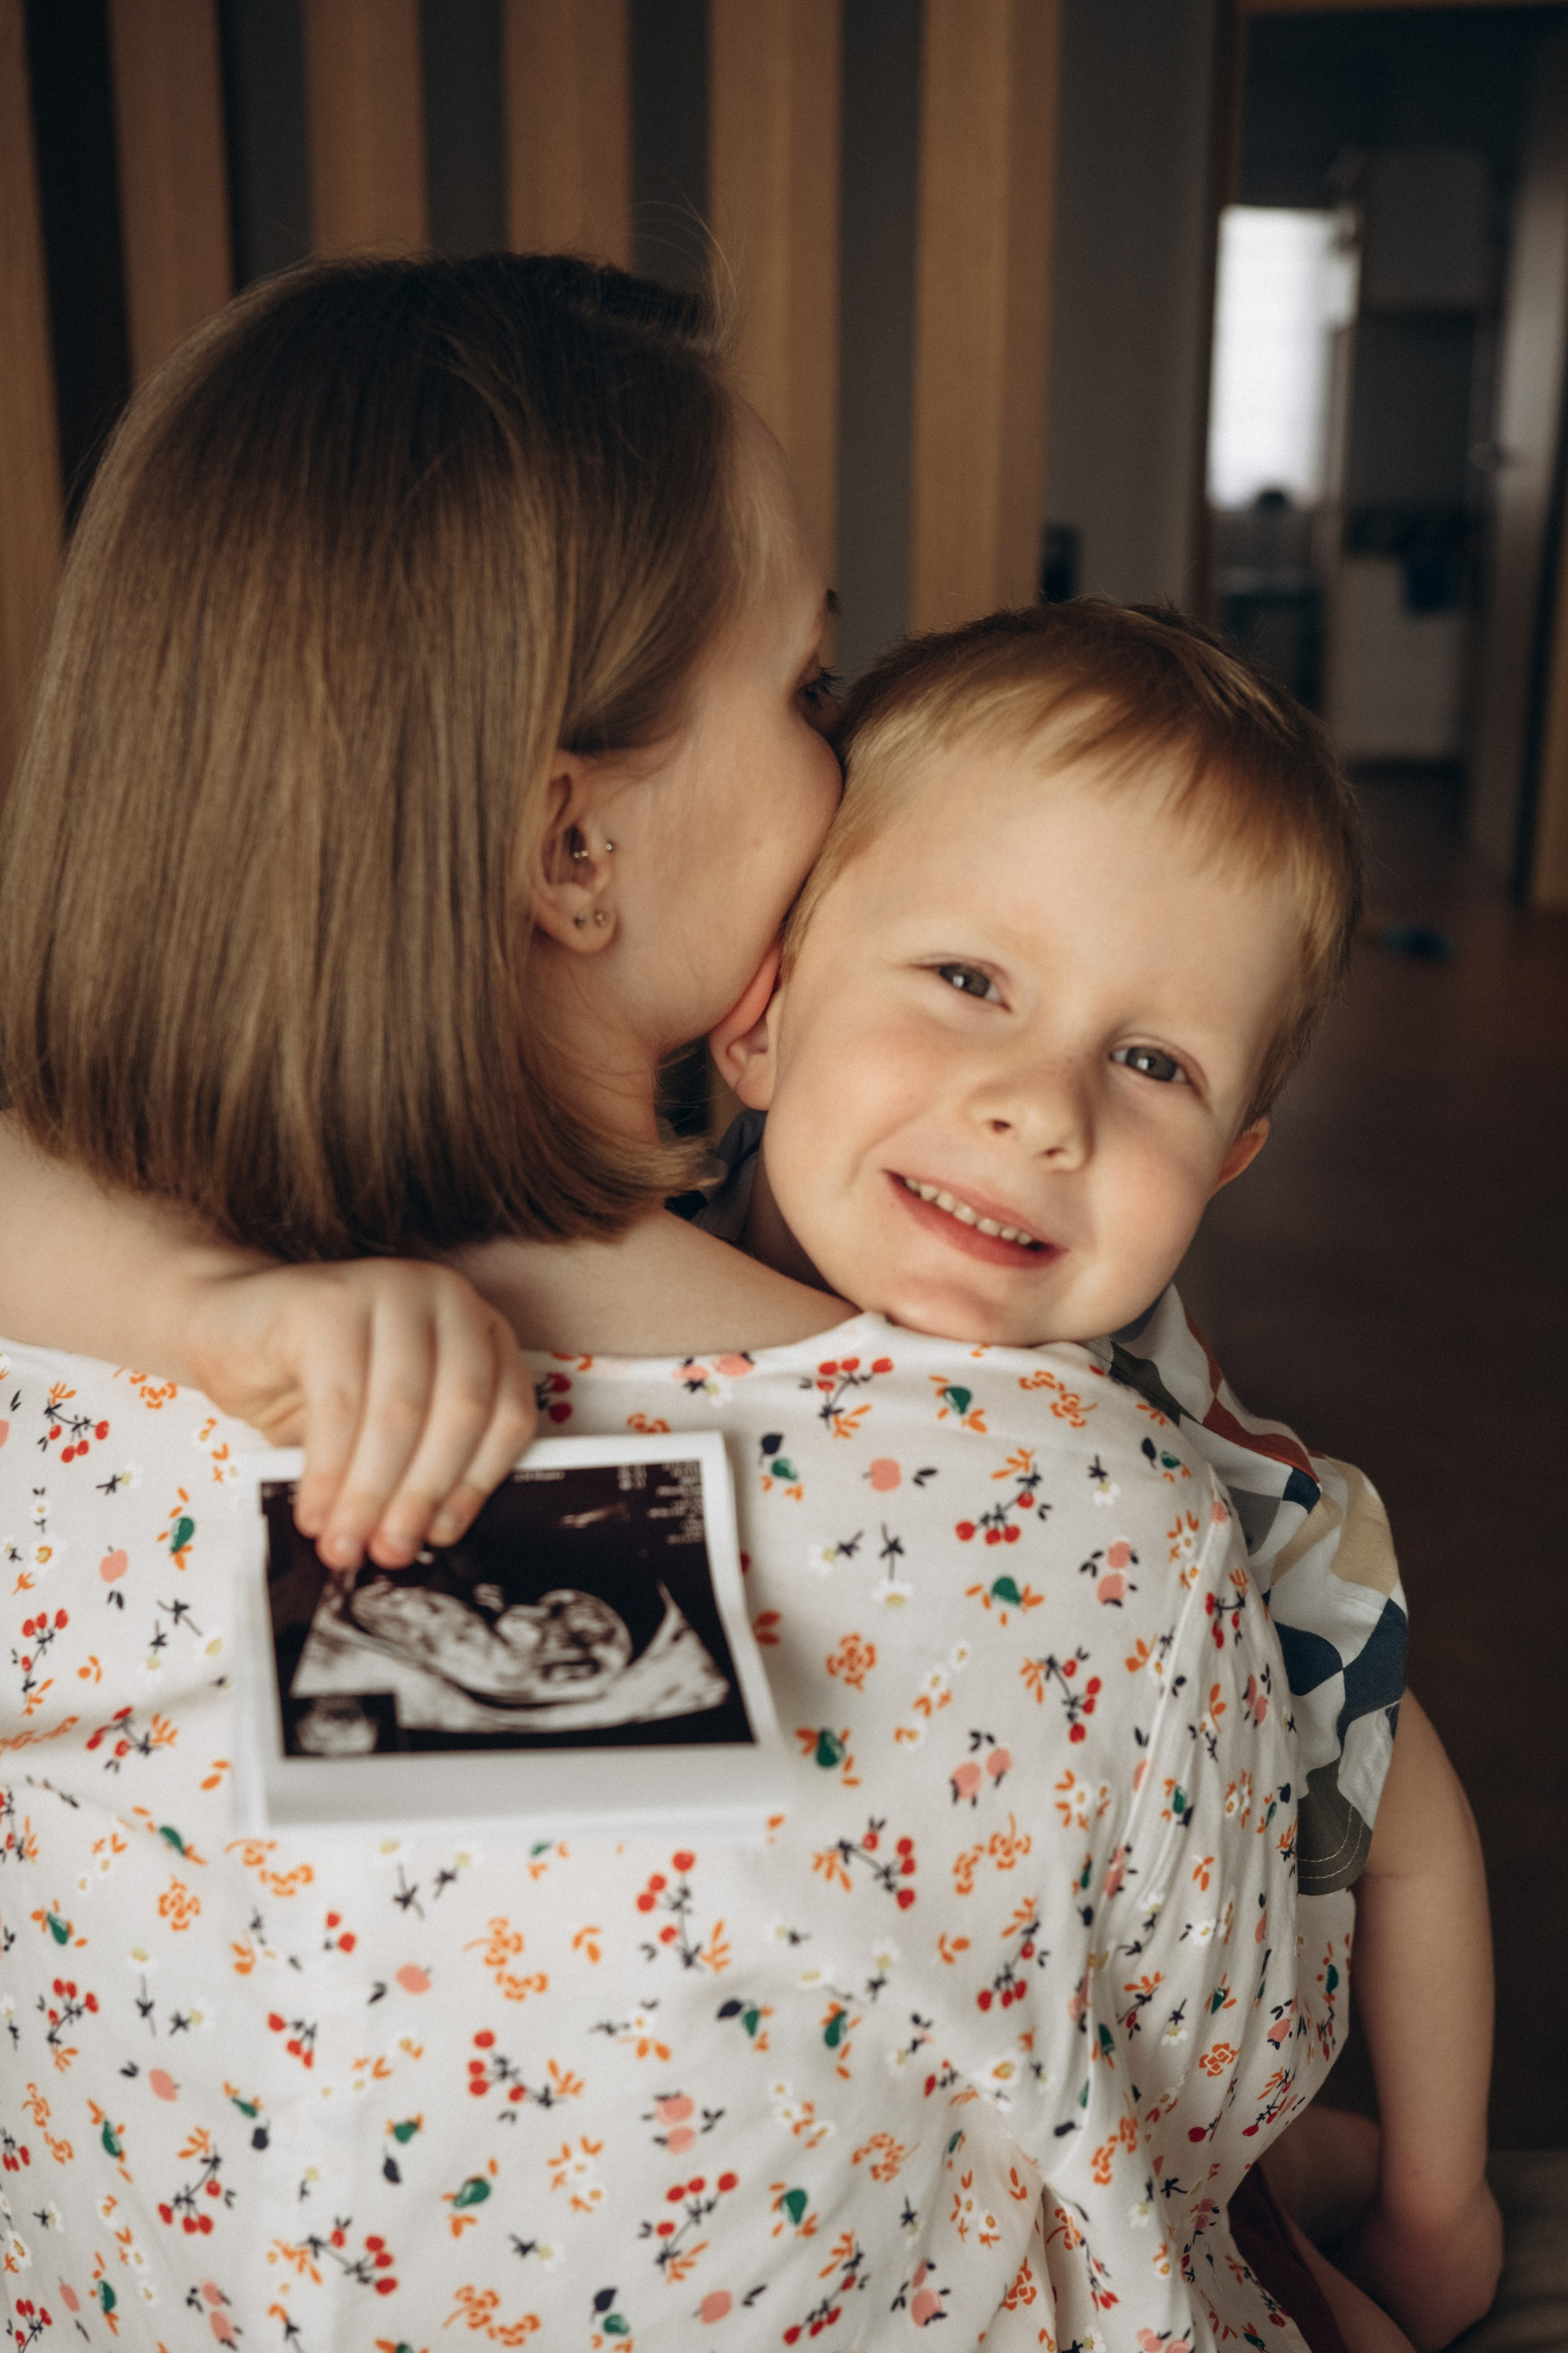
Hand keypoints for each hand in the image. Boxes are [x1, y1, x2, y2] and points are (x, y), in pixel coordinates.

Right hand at [184, 1259, 536, 1570]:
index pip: (506, 1412)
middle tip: (389, 1551)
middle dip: (422, 1495)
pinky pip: (339, 1403)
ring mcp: (389, 1289)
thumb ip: (417, 1461)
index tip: (440, 1536)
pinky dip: (328, 1469)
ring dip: (371, 1492)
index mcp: (481, 1329)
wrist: (226, 1324)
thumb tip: (425, 1537)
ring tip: (344, 1544)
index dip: (476, 1484)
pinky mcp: (327, 1301)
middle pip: (459, 1412)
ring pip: (399, 1412)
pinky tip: (313, 1509)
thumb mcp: (382, 1422)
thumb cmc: (314, 1379)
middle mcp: (447, 1297)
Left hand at [1346, 2184, 1503, 2352]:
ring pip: (1457, 2274)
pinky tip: (1433, 2209)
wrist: (1436, 2191)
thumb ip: (1355, 2289)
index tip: (1371, 2281)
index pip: (1406, 2333)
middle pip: (1435, 2306)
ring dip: (1437, 2258)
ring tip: (1412, 2227)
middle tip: (1390, 2253)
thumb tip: (1351, 2287)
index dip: (1386, 2307)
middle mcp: (1467, 2315)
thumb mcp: (1353, 2267)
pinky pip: (1471, 2243)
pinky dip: (1453, 2231)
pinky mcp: (1496, 2242)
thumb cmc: (1390, 2236)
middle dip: (1413, 2285)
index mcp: (1432, 2334)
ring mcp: (1488, 2278)